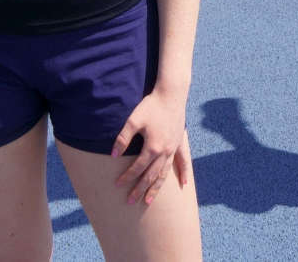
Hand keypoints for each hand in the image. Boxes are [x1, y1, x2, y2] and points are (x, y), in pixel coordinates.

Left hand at [111, 89, 191, 206]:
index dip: (127, 177)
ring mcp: (173, 149)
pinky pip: (182, 162)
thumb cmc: (150, 106)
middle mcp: (164, 152)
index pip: (137, 168)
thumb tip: (113, 155)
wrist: (171, 95)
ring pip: (165, 173)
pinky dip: (183, 173)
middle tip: (131, 201)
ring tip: (149, 200)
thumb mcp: (133, 120)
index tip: (118, 184)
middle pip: (151, 176)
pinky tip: (184, 184)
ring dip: (156, 188)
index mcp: (152, 148)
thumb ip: (123, 138)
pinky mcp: (179, 144)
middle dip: (140, 189)